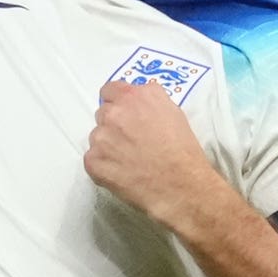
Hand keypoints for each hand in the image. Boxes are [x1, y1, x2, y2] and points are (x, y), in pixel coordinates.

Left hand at [81, 74, 218, 230]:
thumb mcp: (174, 114)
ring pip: (98, 137)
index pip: (110, 90)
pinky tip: (123, 174)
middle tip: (131, 142)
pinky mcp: (93, 160)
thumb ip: (150, 103)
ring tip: (130, 162)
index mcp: (135, 96)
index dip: (117, 102)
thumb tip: (138, 106)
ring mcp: (101, 136)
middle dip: (114, 125)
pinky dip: (104, 166)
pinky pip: (93, 160)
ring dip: (109, 146)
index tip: (124, 114)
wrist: (181, 186)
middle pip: (104, 113)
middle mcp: (115, 112)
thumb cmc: (184, 152)